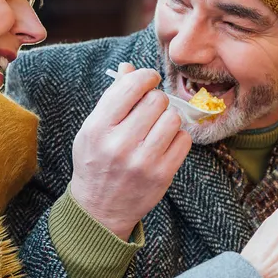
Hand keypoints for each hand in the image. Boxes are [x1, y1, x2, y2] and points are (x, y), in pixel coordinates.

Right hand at [69, 62, 191, 239]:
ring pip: (173, 118)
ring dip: (168, 119)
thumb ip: (112, 98)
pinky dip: (177, 137)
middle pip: (156, 100)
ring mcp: (143, 161)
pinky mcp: (163, 174)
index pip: (131, 86)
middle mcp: (120, 144)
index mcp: (98, 128)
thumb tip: (129, 67)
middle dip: (156, 100)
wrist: (100, 210)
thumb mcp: (93, 129)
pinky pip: (184, 139)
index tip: (149, 79)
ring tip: (156, 128)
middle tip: (150, 110)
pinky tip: (164, 144)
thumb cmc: (96, 163)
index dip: (145, 76)